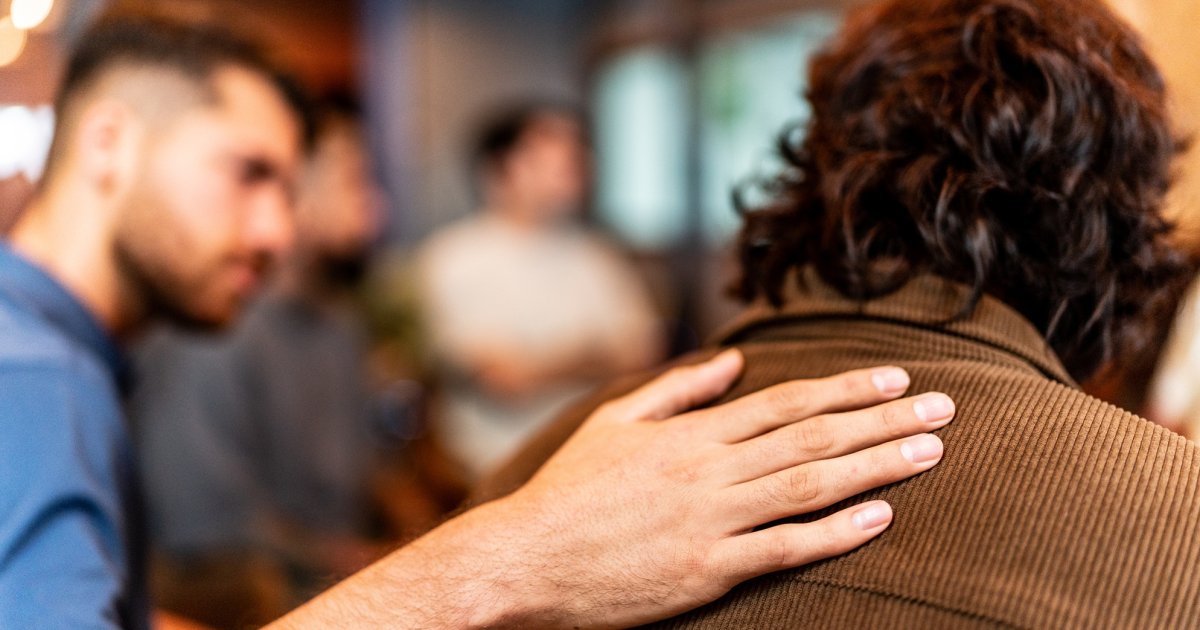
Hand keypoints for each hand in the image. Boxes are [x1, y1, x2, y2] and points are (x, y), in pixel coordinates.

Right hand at [482, 349, 951, 627]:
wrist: (525, 558)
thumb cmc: (568, 491)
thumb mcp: (614, 423)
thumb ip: (677, 391)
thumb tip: (730, 361)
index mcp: (690, 433)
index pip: (787, 402)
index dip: (848, 388)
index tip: (898, 376)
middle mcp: (709, 469)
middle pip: (813, 437)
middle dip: (884, 418)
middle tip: (945, 406)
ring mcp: (710, 520)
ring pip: (810, 485)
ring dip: (876, 466)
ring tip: (931, 450)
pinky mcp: (705, 570)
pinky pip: (783, 548)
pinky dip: (835, 532)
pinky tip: (880, 518)